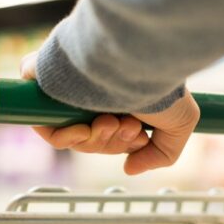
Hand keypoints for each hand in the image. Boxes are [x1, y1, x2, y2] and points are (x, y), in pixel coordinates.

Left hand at [20, 52, 199, 174]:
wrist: (137, 54)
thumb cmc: (160, 81)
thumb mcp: (180, 123)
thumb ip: (162, 153)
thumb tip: (129, 168)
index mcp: (117, 95)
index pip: (107, 134)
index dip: (120, 144)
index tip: (138, 137)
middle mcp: (91, 90)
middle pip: (89, 139)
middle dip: (111, 143)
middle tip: (128, 127)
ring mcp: (67, 87)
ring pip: (69, 136)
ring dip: (94, 140)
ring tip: (113, 122)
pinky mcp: (43, 81)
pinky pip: (44, 124)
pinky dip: (65, 136)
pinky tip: (86, 129)